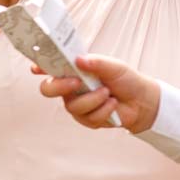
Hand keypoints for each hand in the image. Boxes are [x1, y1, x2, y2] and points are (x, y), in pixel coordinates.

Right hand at [35, 54, 159, 133]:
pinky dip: (103, 110)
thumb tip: (79, 60)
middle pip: (48, 89)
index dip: (39, 67)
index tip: (36, 68)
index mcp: (73, 71)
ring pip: (71, 106)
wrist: (142, 101)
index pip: (50, 67)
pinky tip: (112, 104)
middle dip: (59, 86)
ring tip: (108, 94)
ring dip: (93, 100)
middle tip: (76, 83)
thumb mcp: (114, 66)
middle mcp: (70, 88)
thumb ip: (96, 62)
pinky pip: (87, 117)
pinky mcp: (86, 119)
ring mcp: (76, 104)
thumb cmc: (126, 80)